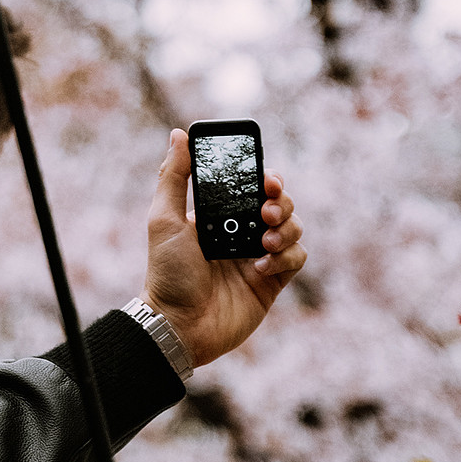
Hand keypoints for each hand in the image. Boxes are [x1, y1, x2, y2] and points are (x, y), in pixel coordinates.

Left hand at [142, 129, 304, 368]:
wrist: (179, 326)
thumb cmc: (166, 274)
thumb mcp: (164, 219)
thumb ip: (174, 177)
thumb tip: (178, 135)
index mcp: (218, 216)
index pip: (251, 186)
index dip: (266, 178)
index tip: (267, 178)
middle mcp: (240, 233)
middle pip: (279, 203)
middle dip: (281, 201)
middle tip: (267, 210)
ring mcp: (258, 257)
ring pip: (292, 227)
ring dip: (286, 228)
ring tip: (264, 241)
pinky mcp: (271, 282)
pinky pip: (296, 258)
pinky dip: (286, 257)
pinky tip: (262, 266)